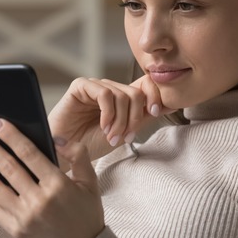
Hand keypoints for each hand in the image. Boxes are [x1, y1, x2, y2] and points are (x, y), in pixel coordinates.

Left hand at [0, 118, 103, 237]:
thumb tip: (55, 138)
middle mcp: (39, 201)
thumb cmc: (87, 216)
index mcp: (58, 185)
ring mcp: (25, 217)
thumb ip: (77, 155)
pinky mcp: (16, 231)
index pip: (28, 153)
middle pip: (7, 167)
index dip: (10, 135)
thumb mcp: (90, 182)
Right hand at [48, 75, 174, 159]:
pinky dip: (108, 114)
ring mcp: (95, 86)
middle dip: (134, 118)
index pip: (146, 84)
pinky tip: (103, 127)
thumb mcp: (124, 131)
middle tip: (125, 137)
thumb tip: (172, 104)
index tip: (155, 113)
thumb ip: (143, 116)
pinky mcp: (80, 86)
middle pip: (136, 93)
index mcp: (121, 97)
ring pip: (122, 95)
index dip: (155, 95)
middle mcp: (110, 88)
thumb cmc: (91, 144)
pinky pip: (105, 94)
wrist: (66, 154)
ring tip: (111, 136)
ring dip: (121, 120)